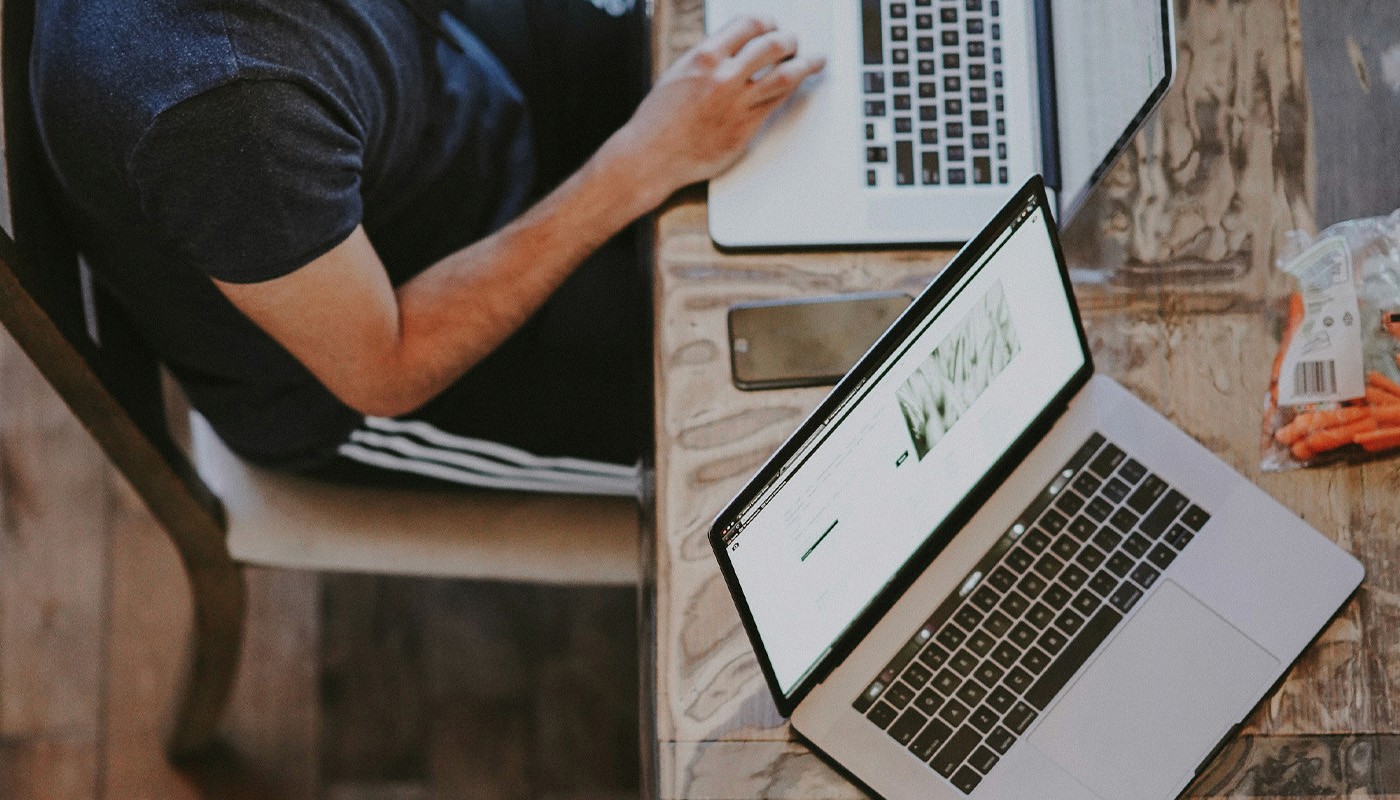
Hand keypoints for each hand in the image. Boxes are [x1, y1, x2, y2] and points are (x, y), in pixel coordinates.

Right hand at [606, 16, 825, 202]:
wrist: (651, 156)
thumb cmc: (659, 118)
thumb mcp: (679, 73)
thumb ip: (709, 59)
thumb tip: (735, 48)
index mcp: (704, 56)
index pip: (748, 25)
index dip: (766, 22)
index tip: (772, 25)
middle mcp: (724, 76)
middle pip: (772, 45)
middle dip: (789, 40)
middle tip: (794, 42)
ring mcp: (738, 103)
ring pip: (785, 75)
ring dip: (805, 63)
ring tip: (815, 60)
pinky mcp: (746, 128)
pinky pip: (777, 103)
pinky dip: (791, 90)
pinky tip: (797, 86)